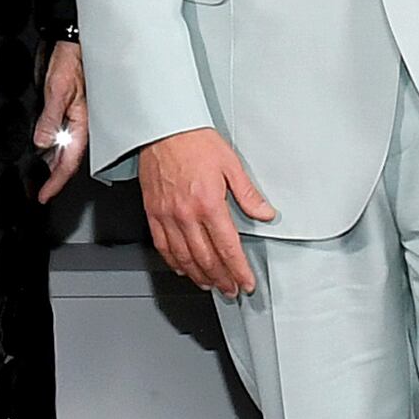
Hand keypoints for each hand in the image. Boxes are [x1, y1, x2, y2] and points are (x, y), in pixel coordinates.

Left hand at [35, 41, 92, 203]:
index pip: (68, 162)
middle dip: (56, 178)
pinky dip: (57, 148)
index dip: (55, 182)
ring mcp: (81, 120)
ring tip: (43, 177)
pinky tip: (48, 151)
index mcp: (82, 123)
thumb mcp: (57, 89)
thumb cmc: (73, 61)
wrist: (78, 43)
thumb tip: (41, 142)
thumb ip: (50, 118)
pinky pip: (68, 137)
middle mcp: (84, 125)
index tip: (44, 195)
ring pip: (69, 150)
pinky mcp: (77, 112)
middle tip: (42, 191)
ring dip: (56, 164)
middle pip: (70, 160)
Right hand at [139, 125, 276, 297]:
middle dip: (222, 279)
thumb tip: (265, 213)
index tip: (246, 282)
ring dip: (200, 276)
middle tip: (231, 290)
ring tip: (211, 285)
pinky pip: (163, 246)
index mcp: (209, 203)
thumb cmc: (194, 140)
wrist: (163, 128)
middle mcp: (186, 214)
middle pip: (206, 258)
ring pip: (184, 257)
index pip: (228, 247)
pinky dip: (174, 262)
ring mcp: (167, 215)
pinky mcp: (153, 212)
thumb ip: (248, 193)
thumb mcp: (230, 164)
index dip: (238, 270)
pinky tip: (183, 268)